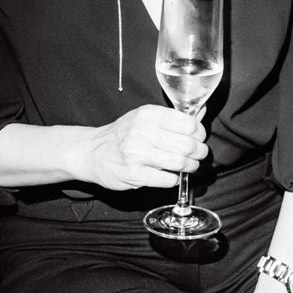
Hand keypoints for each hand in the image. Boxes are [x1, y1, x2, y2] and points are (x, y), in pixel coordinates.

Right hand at [71, 105, 206, 190]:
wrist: (92, 151)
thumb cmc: (123, 134)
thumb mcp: (145, 117)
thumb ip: (173, 117)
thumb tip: (200, 112)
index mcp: (148, 115)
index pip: (188, 124)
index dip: (199, 133)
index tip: (198, 137)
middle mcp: (142, 132)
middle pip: (187, 145)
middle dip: (199, 152)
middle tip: (198, 154)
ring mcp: (137, 154)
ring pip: (180, 163)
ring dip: (190, 166)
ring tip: (189, 165)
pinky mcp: (134, 174)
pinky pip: (167, 180)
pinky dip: (174, 179)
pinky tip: (171, 175)